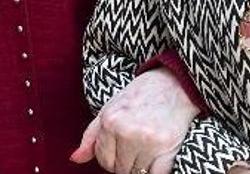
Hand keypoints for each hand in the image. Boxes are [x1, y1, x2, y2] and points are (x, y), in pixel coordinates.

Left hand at [72, 69, 198, 173]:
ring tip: (146, 147)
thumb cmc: (140, 95)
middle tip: (135, 147)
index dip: (112, 158)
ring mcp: (148, 141)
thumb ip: (91, 136)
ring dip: (141, 166)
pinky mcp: (168, 147)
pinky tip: (157, 157)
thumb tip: (75, 158)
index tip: (121, 149)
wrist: (173, 84)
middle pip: (120, 169)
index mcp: (110, 121)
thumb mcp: (110, 108)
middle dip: (126, 162)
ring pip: (137, 173)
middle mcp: (127, 132)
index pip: (104, 160)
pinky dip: (156, 170)